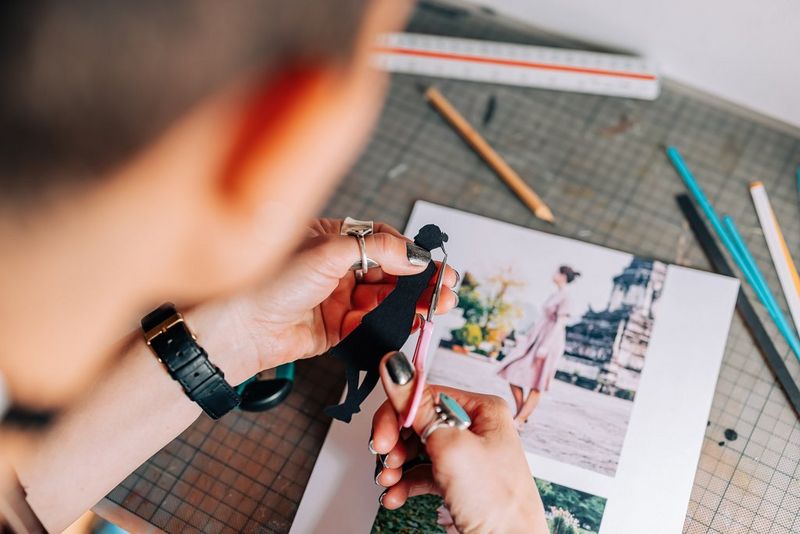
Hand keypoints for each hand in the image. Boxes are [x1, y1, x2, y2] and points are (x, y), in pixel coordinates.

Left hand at [187, 219, 457, 381]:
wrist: (239, 327)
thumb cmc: (270, 279)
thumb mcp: (330, 252)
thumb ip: (378, 250)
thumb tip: (415, 255)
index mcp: (331, 239)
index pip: (381, 241)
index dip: (409, 253)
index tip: (432, 264)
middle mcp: (335, 267)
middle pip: (388, 272)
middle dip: (419, 280)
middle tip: (447, 288)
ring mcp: (336, 298)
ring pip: (385, 299)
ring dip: (412, 302)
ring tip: (439, 306)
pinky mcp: (336, 328)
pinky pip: (372, 324)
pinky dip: (393, 322)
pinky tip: (412, 320)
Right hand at [371, 352, 547, 533]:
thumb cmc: (497, 502)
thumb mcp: (451, 447)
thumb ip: (417, 407)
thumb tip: (395, 366)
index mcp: (481, 410)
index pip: (425, 395)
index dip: (398, 415)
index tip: (382, 436)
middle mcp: (474, 428)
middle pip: (417, 421)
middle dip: (395, 442)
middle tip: (385, 458)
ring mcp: (465, 456)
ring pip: (415, 448)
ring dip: (396, 464)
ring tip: (389, 479)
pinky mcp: (457, 481)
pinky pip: (421, 472)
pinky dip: (404, 483)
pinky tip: (395, 493)